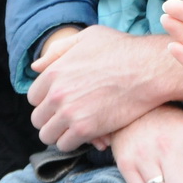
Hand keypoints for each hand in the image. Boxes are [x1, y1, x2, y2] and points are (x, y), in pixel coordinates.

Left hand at [28, 26, 182, 149]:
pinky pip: (65, 145)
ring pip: (48, 135)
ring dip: (60, 133)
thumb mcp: (88, 37)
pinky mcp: (85, 130)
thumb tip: (35, 67)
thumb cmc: (122, 49)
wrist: (149, 69)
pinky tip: (87, 134)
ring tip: (75, 128)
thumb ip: (58, 50)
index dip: (47, 101)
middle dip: (51, 119)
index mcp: (54, 72)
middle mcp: (57, 94)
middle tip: (68, 118)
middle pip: (38, 119)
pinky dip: (74, 142)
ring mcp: (70, 113)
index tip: (61, 103)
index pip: (33, 97)